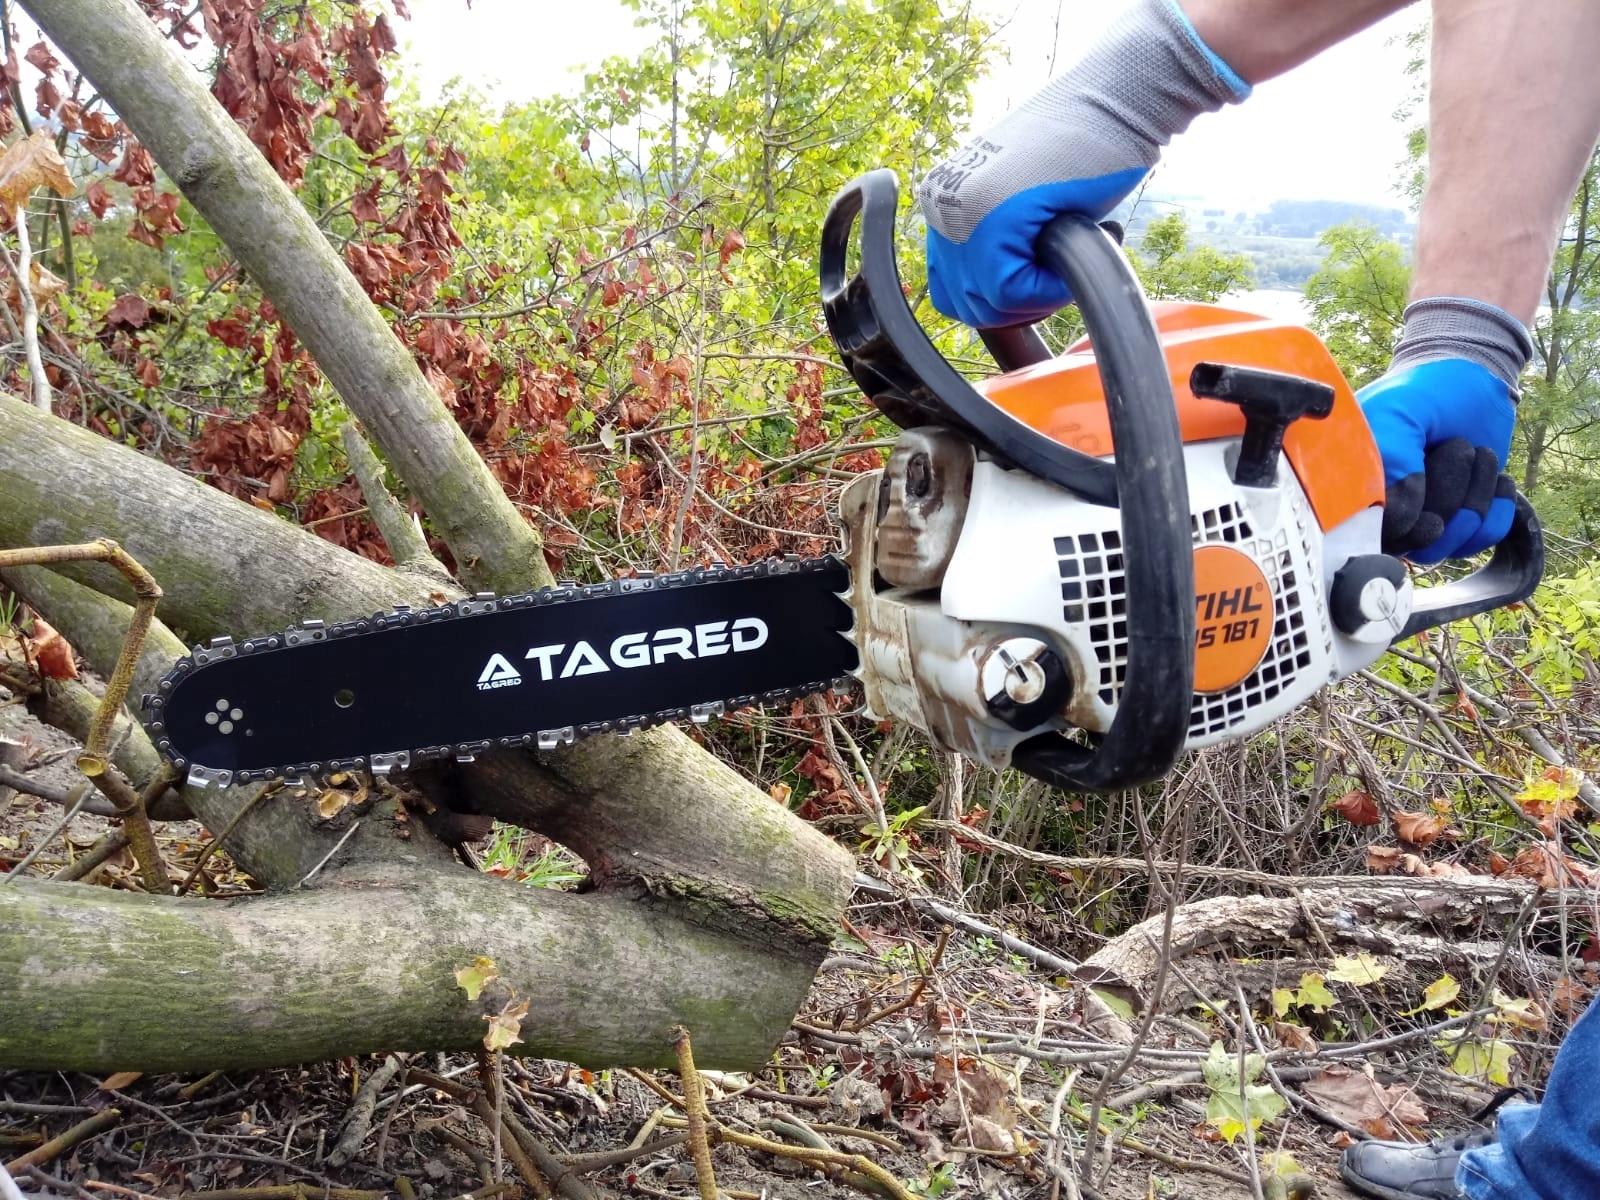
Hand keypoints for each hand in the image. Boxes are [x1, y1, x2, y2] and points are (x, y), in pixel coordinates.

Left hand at [916, 0, 1246, 327]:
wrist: (1119, 97)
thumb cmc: (1084, 144)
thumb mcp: (1021, 194)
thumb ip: (996, 236)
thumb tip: (991, 295)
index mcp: (941, 199)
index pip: (955, 288)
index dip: (1006, 297)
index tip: (1047, 266)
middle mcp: (941, 205)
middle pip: (968, 302)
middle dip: (1020, 302)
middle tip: (1060, 269)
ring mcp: (962, 211)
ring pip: (988, 301)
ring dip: (1035, 296)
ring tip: (1068, 258)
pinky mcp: (994, 215)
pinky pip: (1011, 290)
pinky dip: (1049, 289)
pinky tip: (1078, 247)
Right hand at [1358, 358, 1517, 563]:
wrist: (1477, 376)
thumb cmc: (1428, 390)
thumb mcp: (1401, 413)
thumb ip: (1393, 461)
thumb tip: (1403, 520)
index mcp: (1355, 483)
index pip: (1369, 534)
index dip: (1403, 524)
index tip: (1426, 493)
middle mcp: (1384, 508)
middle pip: (1415, 542)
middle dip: (1449, 496)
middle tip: (1457, 447)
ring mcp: (1423, 516)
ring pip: (1449, 543)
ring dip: (1476, 498)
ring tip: (1478, 455)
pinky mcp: (1460, 519)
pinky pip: (1481, 540)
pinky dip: (1498, 510)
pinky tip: (1497, 478)